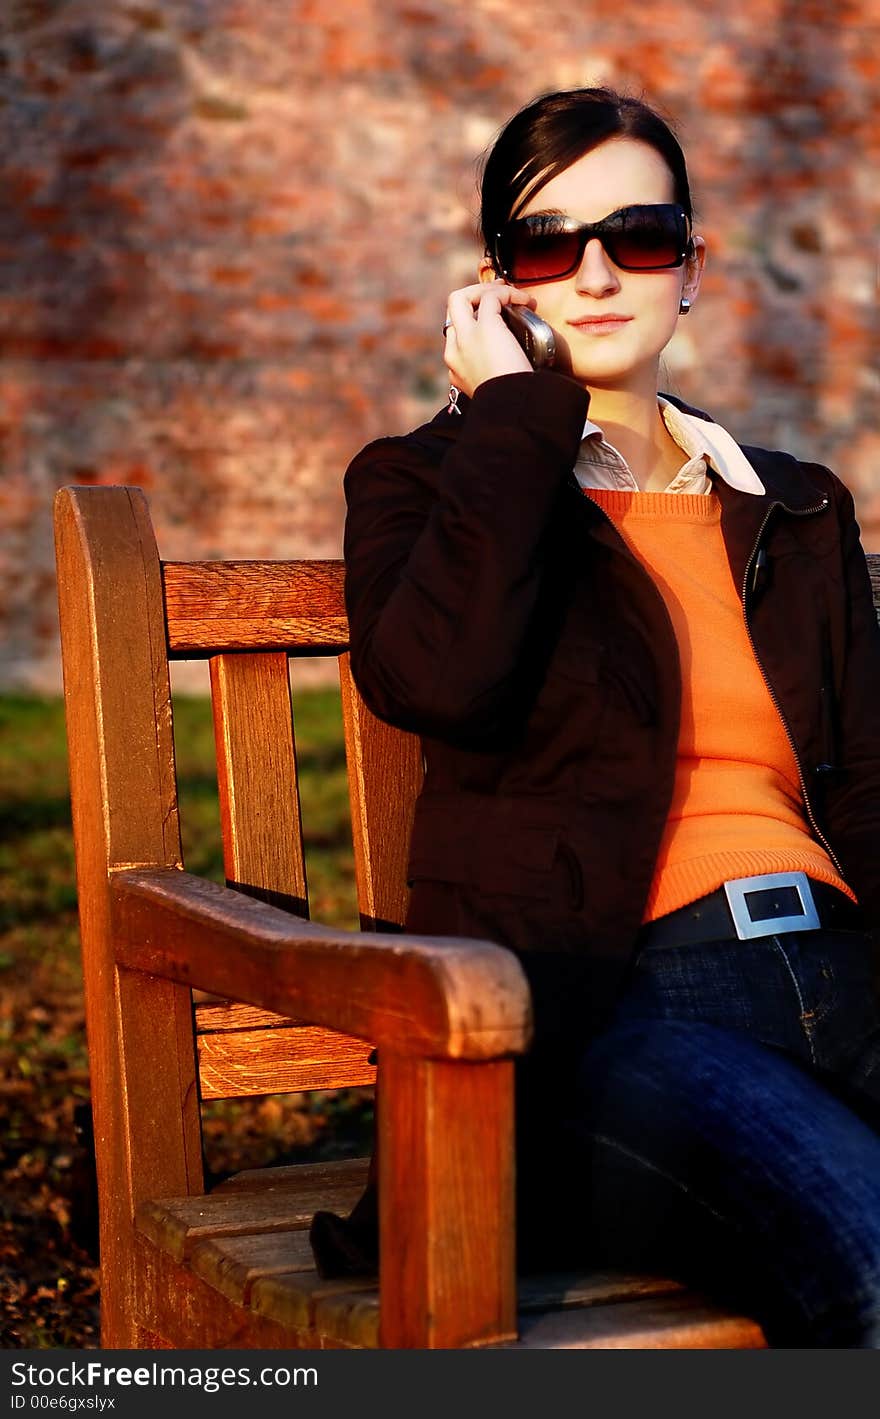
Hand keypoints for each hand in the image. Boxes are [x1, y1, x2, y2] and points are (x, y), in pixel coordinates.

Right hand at [443, 281, 537, 397]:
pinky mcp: (484, 327)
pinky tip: (524, 300)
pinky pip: (490, 297)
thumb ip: (495, 375)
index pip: (456, 334)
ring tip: (513, 295)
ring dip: (487, 290)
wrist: (512, 409)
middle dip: (474, 297)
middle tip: (500, 298)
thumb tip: (514, 366)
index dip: (475, 320)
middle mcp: (454, 351)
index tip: (498, 319)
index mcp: (455, 368)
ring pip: (461, 297)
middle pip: (452, 310)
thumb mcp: (496, 388)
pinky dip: (507, 293)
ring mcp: (466, 338)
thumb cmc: (511, 403)